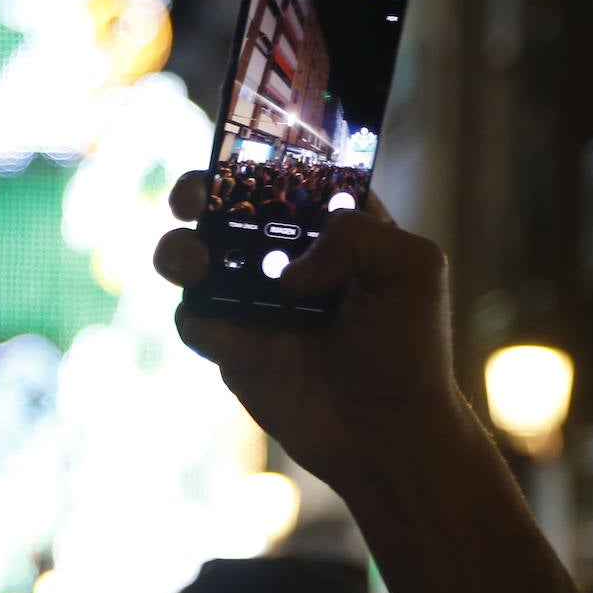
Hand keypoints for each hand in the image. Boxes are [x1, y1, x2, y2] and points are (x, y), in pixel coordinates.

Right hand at [153, 171, 472, 494]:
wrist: (385, 436)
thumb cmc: (410, 351)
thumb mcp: (413, 268)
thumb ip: (355, 235)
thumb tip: (287, 270)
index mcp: (331, 229)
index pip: (283, 176)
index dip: (254, 158)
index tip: (235, 156)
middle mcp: (286, 258)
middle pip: (225, 208)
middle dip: (197, 193)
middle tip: (190, 200)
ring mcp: (252, 303)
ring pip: (193, 258)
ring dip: (179, 251)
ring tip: (193, 263)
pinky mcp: (230, 347)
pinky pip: (193, 321)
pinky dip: (198, 320)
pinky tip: (228, 336)